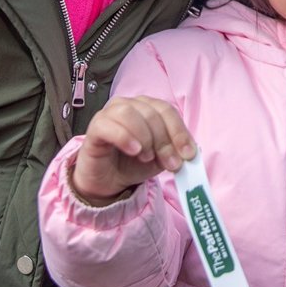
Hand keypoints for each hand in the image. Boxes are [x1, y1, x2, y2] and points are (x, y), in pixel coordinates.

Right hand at [71, 95, 196, 204]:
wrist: (108, 181)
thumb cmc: (134, 164)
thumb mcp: (161, 159)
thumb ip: (175, 151)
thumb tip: (190, 150)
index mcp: (147, 107)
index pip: (166, 110)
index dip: (179, 131)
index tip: (188, 153)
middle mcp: (129, 105)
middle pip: (152, 113)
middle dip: (165, 141)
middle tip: (171, 163)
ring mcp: (109, 113)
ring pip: (130, 114)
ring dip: (145, 138)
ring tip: (147, 157)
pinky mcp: (95, 127)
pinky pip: (109, 125)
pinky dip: (124, 137)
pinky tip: (134, 151)